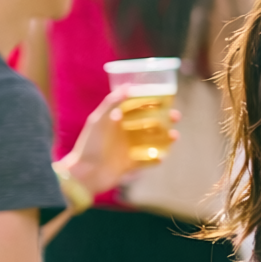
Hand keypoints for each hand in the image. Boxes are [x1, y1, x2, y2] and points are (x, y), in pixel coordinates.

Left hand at [59, 87, 176, 197]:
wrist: (84, 174)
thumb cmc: (89, 145)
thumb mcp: (98, 121)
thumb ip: (111, 102)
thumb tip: (129, 86)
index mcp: (117, 121)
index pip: (138, 108)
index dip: (152, 102)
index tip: (166, 98)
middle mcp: (124, 133)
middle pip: (149, 123)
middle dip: (165, 119)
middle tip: (176, 116)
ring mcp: (129, 149)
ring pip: (153, 141)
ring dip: (165, 138)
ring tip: (174, 135)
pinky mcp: (131, 164)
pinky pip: (149, 161)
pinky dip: (156, 159)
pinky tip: (161, 157)